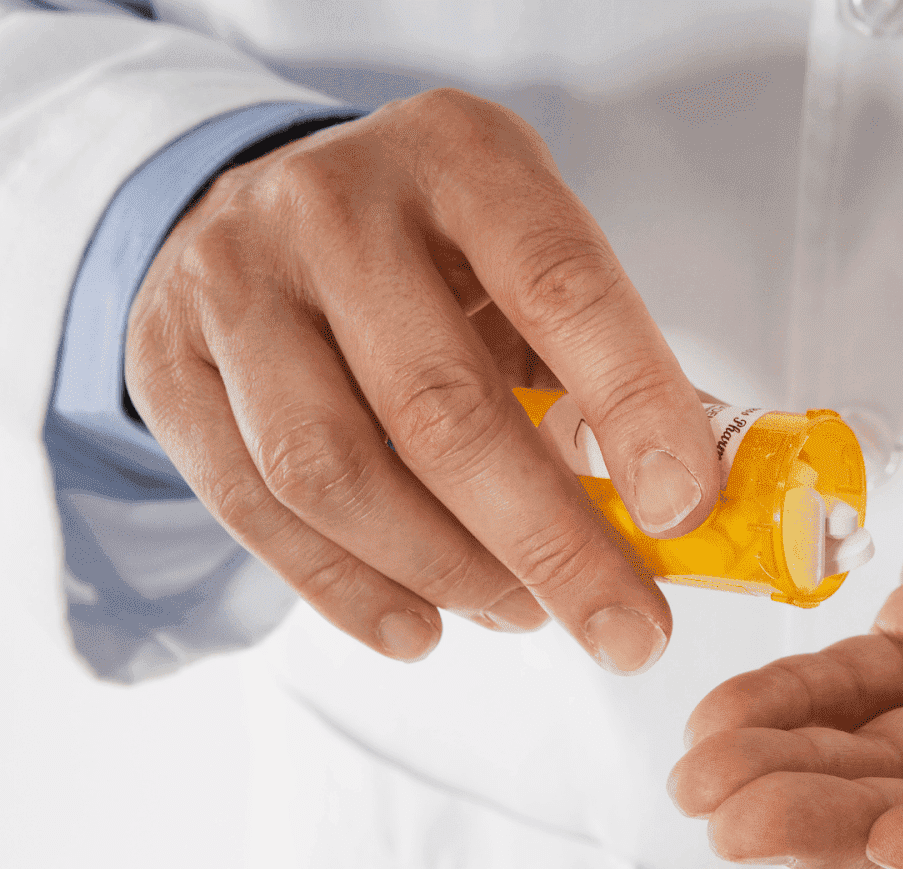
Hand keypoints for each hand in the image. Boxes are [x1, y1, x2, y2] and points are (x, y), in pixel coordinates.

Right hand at [127, 89, 720, 670]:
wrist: (264, 209)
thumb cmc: (435, 251)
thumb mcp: (529, 260)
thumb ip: (605, 367)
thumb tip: (689, 508)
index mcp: (463, 157)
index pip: (560, 284)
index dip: (632, 406)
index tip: (680, 513)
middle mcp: (335, 205)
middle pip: (441, 407)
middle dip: (550, 545)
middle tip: (625, 632)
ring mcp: (235, 281)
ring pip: (334, 471)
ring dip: (448, 573)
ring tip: (523, 615)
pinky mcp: (169, 362)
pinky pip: (254, 509)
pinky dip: (347, 590)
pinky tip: (422, 625)